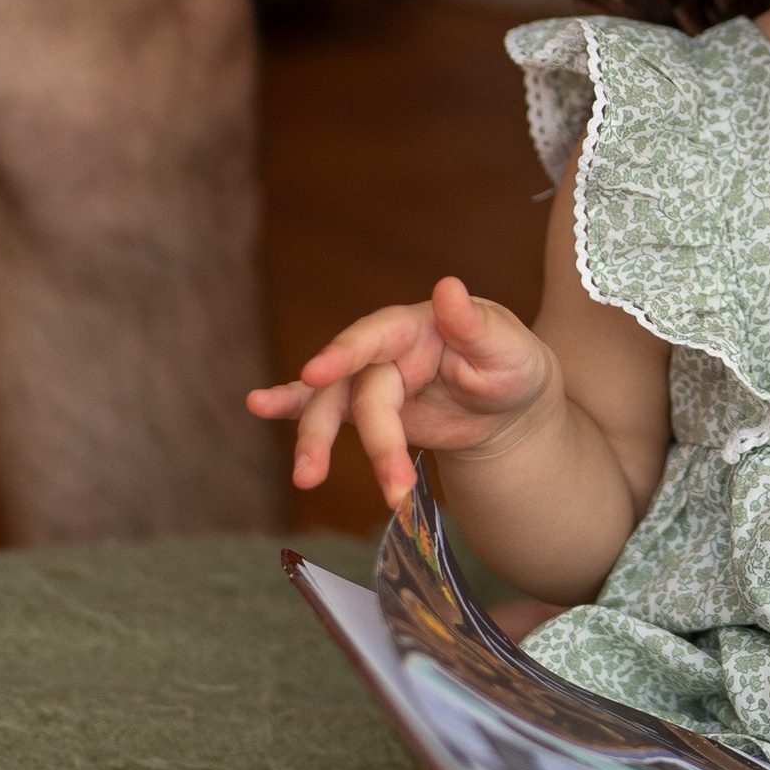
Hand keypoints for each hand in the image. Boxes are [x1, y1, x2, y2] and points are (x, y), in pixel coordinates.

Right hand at [249, 275, 557, 509]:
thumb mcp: (508, 348)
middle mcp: (385, 350)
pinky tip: (258, 406)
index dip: (344, 353)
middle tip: (384, 483)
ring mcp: (371, 381)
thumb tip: (448, 287)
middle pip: (357, 390)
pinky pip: (324, 410)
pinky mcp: (366, 410)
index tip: (316, 372)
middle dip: (369, 439)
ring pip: (333, 409)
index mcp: (416, 325)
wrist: (509, 405)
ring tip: (305, 478)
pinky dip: (290, 408)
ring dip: (316, 442)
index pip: (374, 336)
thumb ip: (475, 325)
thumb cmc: (511, 366)